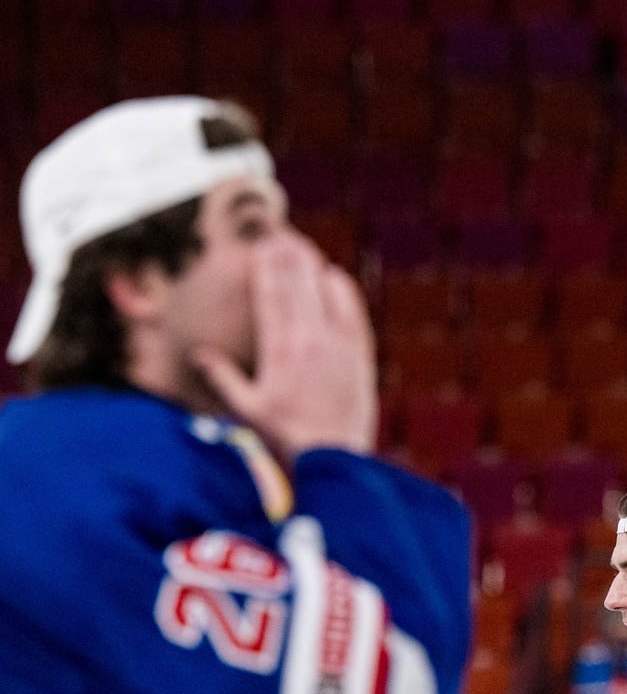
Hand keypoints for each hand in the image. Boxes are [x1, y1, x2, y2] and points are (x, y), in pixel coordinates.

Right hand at [191, 231, 376, 459]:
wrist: (334, 459)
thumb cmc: (287, 437)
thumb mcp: (247, 411)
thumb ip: (223, 378)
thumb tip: (200, 354)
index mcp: (278, 350)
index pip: (269, 295)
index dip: (264, 266)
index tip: (259, 246)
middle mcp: (308, 340)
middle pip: (296, 284)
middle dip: (287, 255)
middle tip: (280, 234)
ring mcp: (337, 345)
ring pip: (325, 291)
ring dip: (313, 266)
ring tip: (302, 245)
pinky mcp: (360, 355)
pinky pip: (353, 311)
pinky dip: (343, 290)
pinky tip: (335, 275)